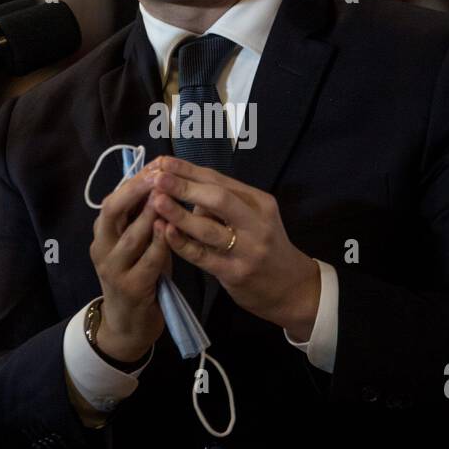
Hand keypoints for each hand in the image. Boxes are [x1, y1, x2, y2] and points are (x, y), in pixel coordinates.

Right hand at [89, 156, 172, 362]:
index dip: (134, 180)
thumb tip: (162, 178)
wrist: (128, 325)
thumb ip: (143, 217)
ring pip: (131, 236)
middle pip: (111, 211)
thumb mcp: (138, 243)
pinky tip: (173, 230)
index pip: (113, 198)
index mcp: (103, 233)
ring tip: (168, 196)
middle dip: (136, 190)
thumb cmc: (139, 276)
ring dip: (150, 214)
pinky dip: (161, 244)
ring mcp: (113, 269)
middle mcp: (101, 248)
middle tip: (159, 175)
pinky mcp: (131, 288)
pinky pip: (148, 262)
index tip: (157, 163)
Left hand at [146, 157, 320, 339]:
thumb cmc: (266, 247)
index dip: (190, 170)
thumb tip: (187, 191)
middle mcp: (256, 223)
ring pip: (208, 228)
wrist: (292, 288)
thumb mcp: (256, 219)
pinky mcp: (235, 272)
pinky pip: (203, 255)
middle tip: (158, 176)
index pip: (221, 180)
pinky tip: (165, 232)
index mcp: (260, 202)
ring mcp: (247, 249)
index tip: (165, 161)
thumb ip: (226, 205)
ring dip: (179, 213)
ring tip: (156, 201)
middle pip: (218, 198)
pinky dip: (182, 243)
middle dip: (185, 186)